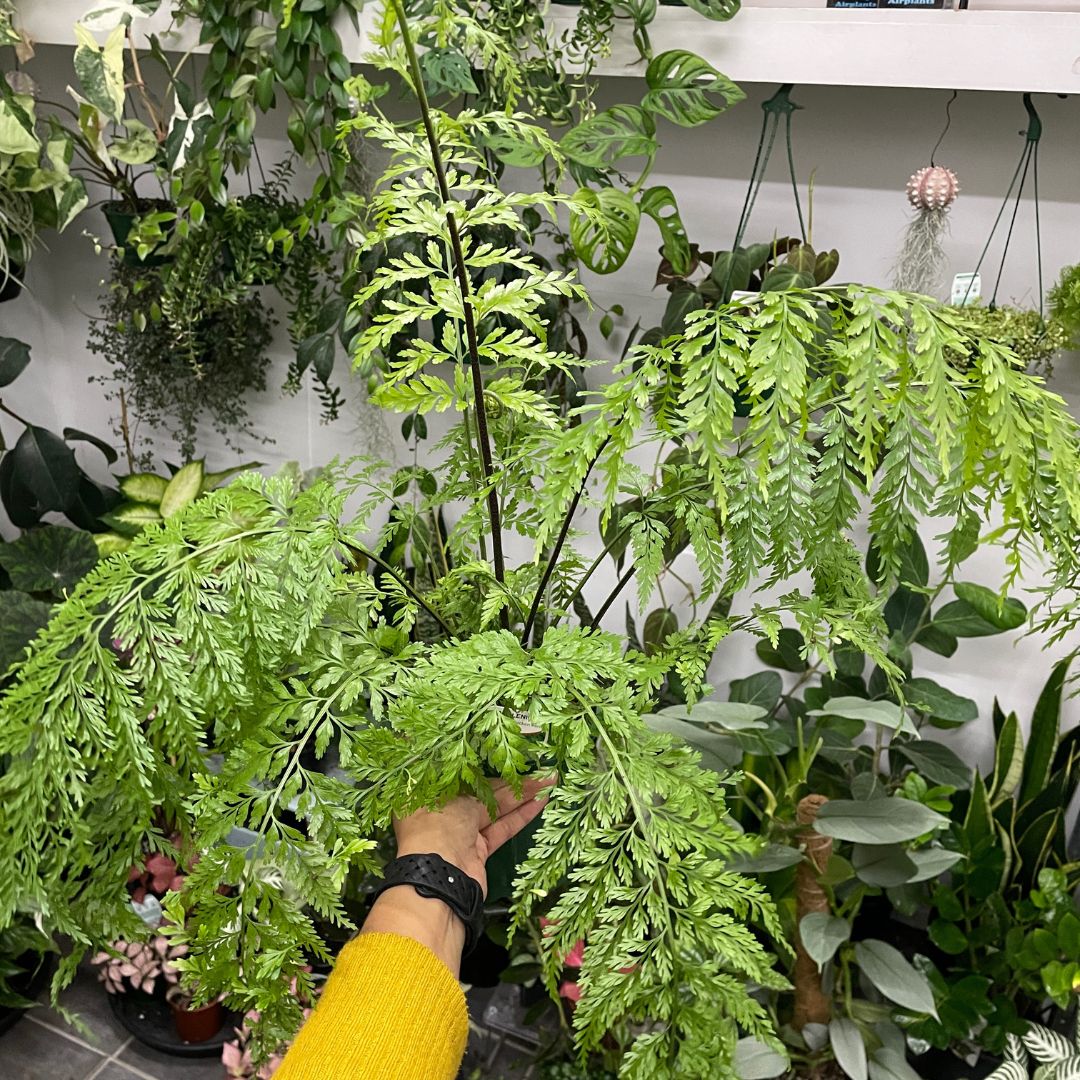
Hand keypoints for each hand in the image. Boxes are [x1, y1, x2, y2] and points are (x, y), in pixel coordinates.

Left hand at [394, 777, 552, 897]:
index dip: (487, 766)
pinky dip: (521, 816)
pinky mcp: (479, 850)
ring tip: (548, 782)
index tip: (510, 759)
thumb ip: (485, 789)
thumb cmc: (437, 827)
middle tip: (538, 768)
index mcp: (428, 795)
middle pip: (483, 792)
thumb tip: (505, 780)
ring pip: (496, 810)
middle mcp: (444, 813)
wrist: (438, 877)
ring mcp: (462, 833)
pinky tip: (540, 802)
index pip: (463, 774)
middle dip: (510, 781)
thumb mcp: (460, 798)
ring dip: (522, 796)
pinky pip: (502, 828)